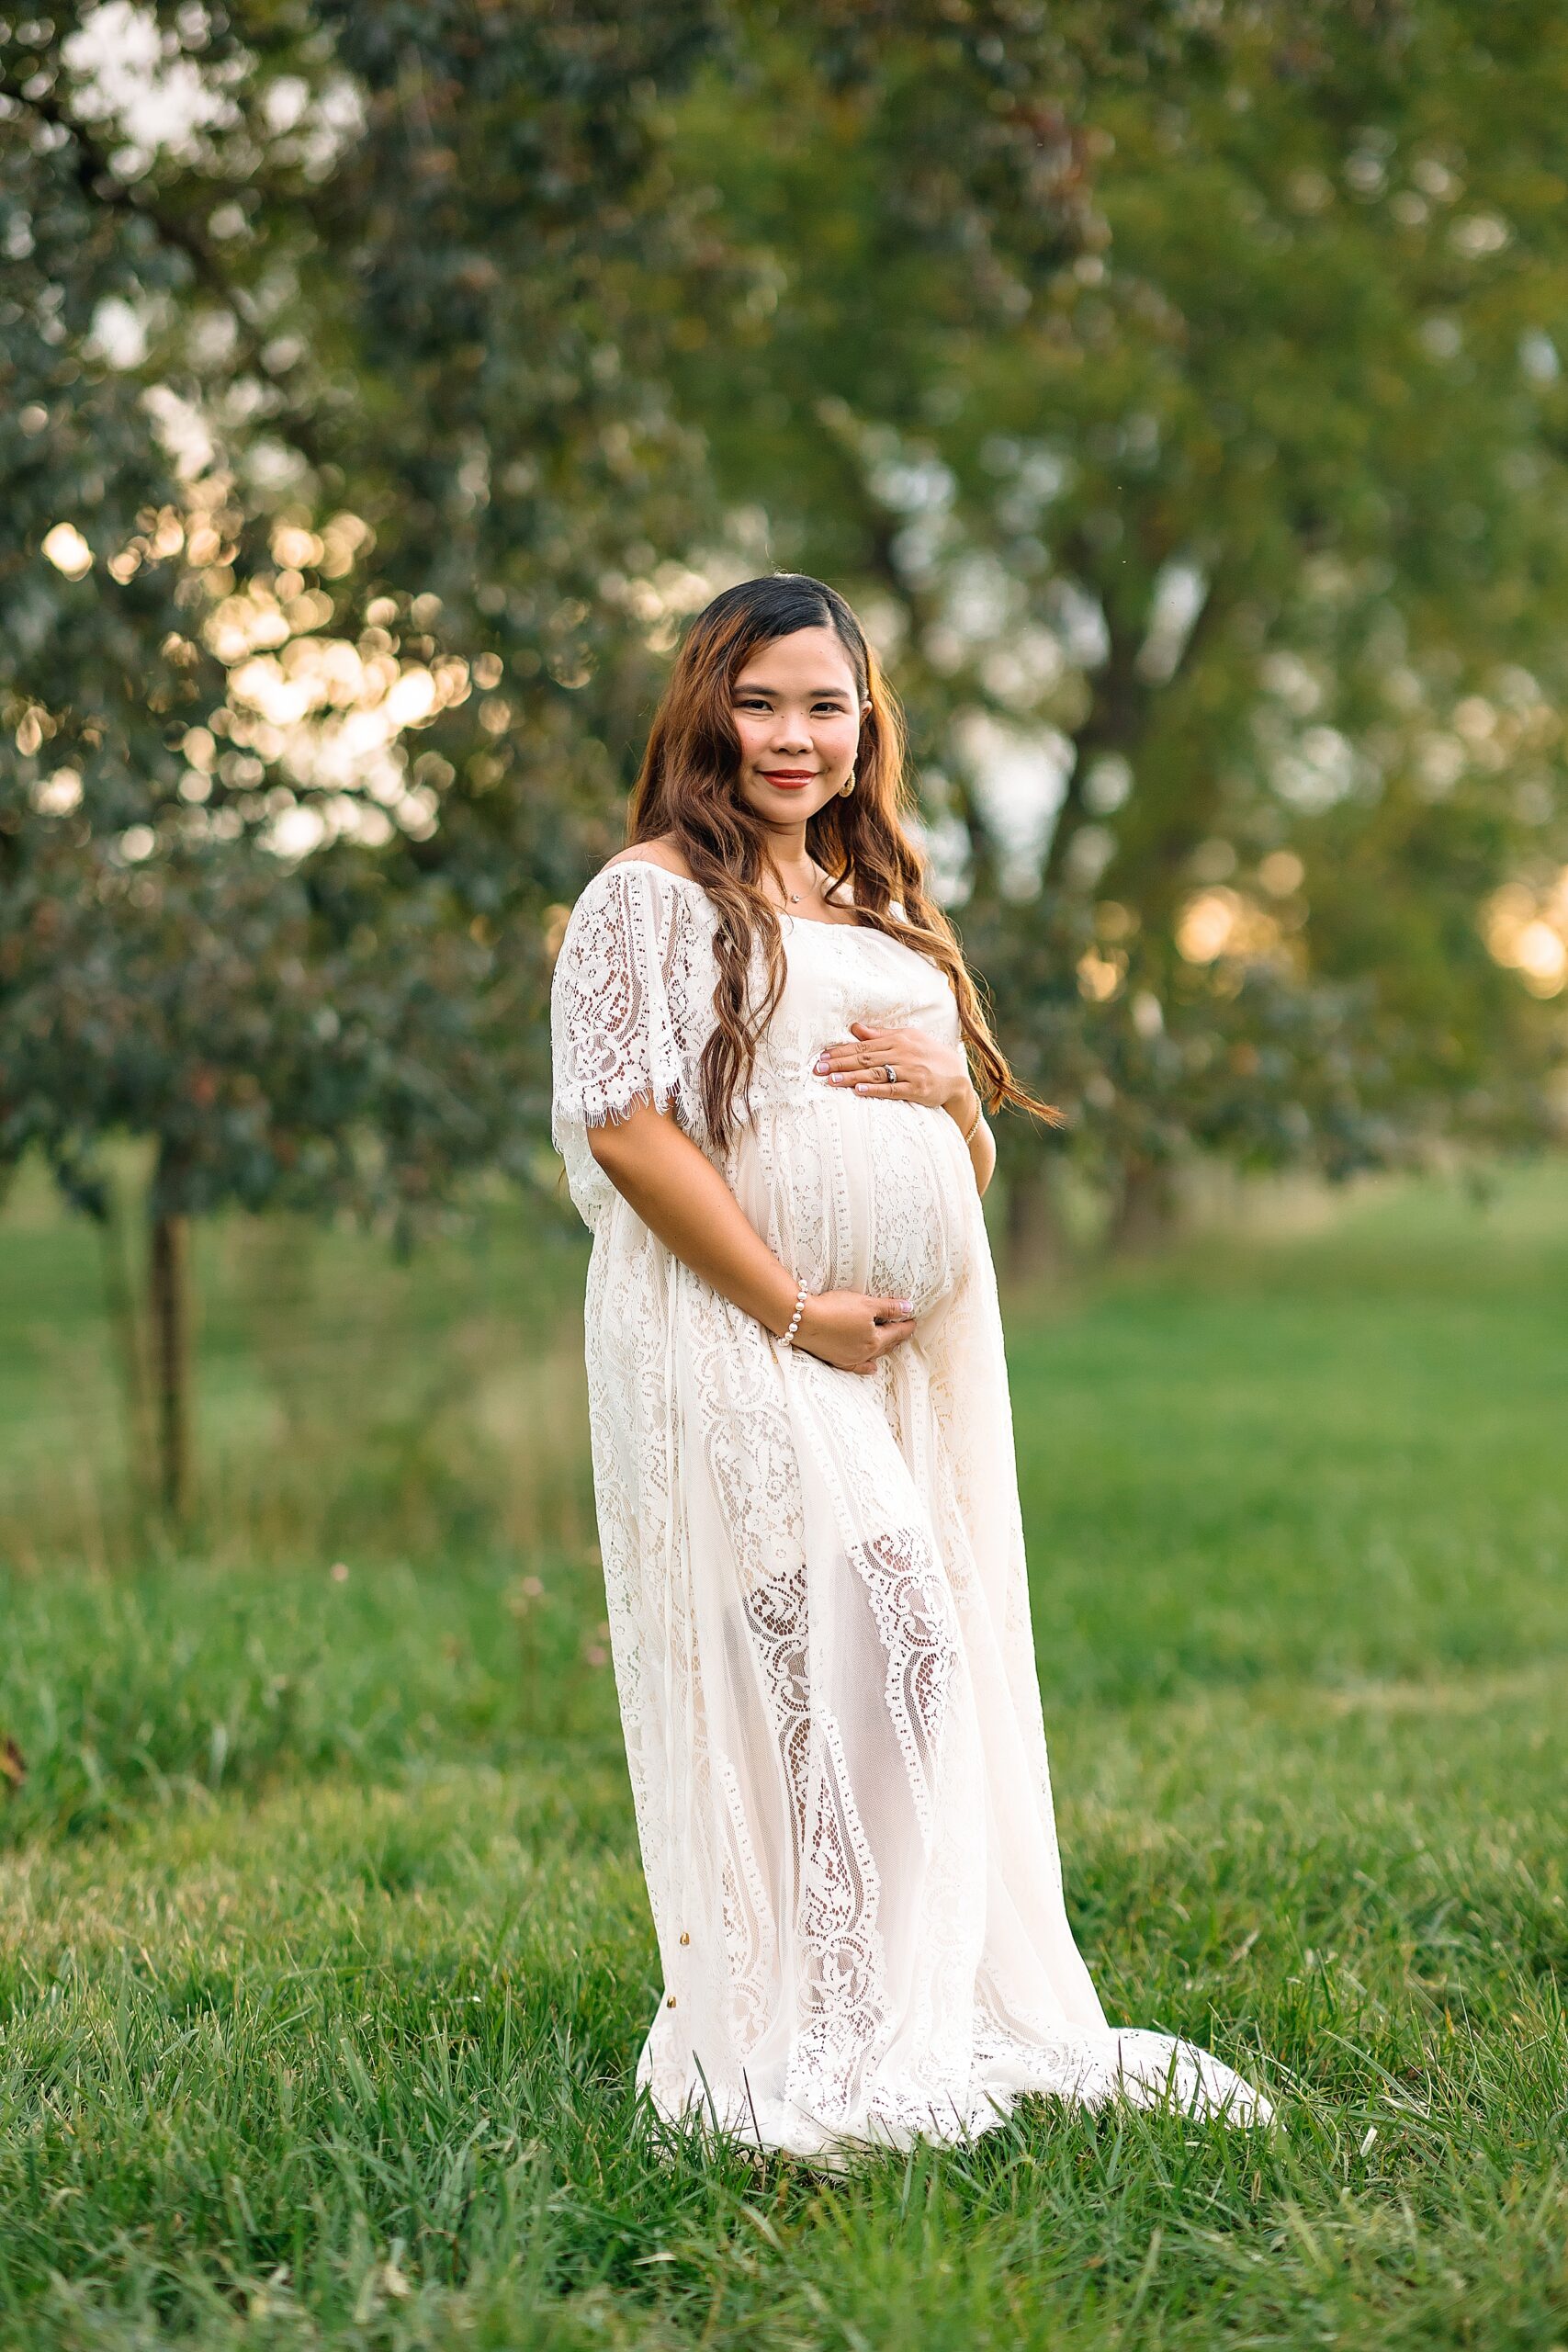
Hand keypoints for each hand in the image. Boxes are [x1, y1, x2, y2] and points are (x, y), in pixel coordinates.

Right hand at [793, 1287, 916, 1374]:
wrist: (804, 1321)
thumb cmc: (835, 1309)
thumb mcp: (866, 1304)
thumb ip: (888, 1308)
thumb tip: (908, 1308)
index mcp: (874, 1340)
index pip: (896, 1332)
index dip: (906, 1326)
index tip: (914, 1322)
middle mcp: (865, 1353)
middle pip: (886, 1345)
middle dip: (897, 1338)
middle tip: (905, 1332)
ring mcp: (850, 1358)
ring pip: (873, 1355)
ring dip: (884, 1350)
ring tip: (892, 1346)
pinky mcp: (836, 1359)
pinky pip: (857, 1366)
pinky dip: (866, 1366)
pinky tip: (871, 1368)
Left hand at [813, 1020, 973, 1116]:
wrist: (957, 1076)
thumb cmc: (929, 1055)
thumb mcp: (907, 1039)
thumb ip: (880, 1035)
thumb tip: (854, 1028)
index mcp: (897, 1040)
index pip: (863, 1045)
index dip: (841, 1051)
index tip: (822, 1056)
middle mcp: (902, 1054)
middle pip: (865, 1058)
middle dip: (840, 1063)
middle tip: (818, 1068)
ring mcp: (910, 1071)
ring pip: (876, 1073)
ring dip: (852, 1077)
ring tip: (832, 1080)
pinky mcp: (917, 1089)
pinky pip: (893, 1089)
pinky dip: (876, 1090)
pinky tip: (859, 1091)